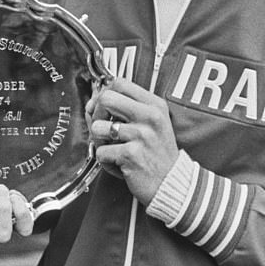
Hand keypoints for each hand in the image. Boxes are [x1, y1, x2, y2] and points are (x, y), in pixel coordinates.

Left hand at [86, 78, 178, 205]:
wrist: (172, 182)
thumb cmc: (157, 153)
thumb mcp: (151, 123)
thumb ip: (126, 109)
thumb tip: (92, 103)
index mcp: (155, 104)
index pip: (120, 83)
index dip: (104, 93)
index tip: (102, 106)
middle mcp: (149, 116)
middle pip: (106, 98)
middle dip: (95, 114)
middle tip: (102, 128)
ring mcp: (141, 134)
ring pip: (97, 127)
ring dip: (99, 141)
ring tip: (112, 149)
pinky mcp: (131, 154)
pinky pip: (101, 152)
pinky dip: (106, 162)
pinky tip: (119, 164)